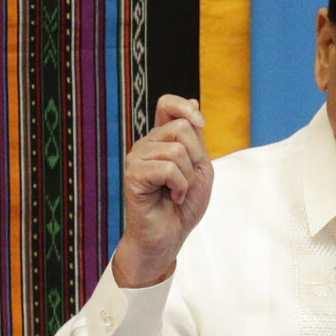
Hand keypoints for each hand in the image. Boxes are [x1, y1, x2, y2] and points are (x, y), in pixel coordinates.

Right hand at [113, 95, 213, 286]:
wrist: (170, 235)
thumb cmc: (184, 204)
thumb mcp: (200, 166)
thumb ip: (195, 137)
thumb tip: (192, 99)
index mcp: (162, 139)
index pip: (167, 103)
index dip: (185, 106)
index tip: (201, 124)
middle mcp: (146, 144)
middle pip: (181, 127)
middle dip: (196, 157)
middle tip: (186, 180)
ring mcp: (136, 158)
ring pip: (177, 150)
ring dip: (187, 177)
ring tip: (177, 191)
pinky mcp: (133, 175)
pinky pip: (168, 168)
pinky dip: (179, 186)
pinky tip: (171, 197)